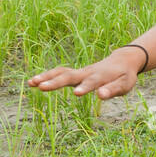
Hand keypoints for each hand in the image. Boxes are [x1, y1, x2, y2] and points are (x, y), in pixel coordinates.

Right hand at [27, 50, 141, 98]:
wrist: (122, 61)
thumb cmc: (125, 76)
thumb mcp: (125, 85)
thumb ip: (113, 90)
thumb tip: (100, 95)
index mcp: (101, 77)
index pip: (92, 83)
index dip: (85, 87)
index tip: (76, 94)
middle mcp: (87, 72)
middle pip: (70, 76)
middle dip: (55, 82)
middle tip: (41, 87)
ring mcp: (80, 72)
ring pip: (61, 72)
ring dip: (46, 77)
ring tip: (31, 83)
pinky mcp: (76, 73)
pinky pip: (60, 72)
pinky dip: (47, 75)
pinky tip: (34, 82)